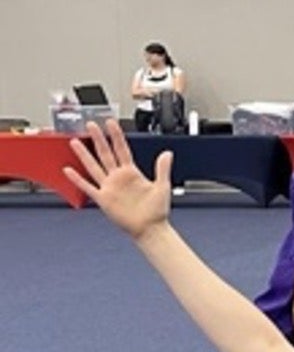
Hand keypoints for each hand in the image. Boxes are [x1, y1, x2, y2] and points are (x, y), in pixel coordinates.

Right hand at [64, 120, 167, 236]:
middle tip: (91, 125)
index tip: (110, 123)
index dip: (116, 136)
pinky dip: (77, 179)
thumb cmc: (157, 210)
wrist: (150, 228)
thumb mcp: (162, 186)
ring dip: (84, 154)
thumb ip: (162, 169)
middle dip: (98, 139)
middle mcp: (118, 177)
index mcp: (132, 173)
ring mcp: (109, 187)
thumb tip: (167, 153)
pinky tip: (68, 170)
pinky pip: (87, 187)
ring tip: (75, 142)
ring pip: (93, 166)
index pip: (122, 149)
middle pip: (105, 154)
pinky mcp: (103, 199)